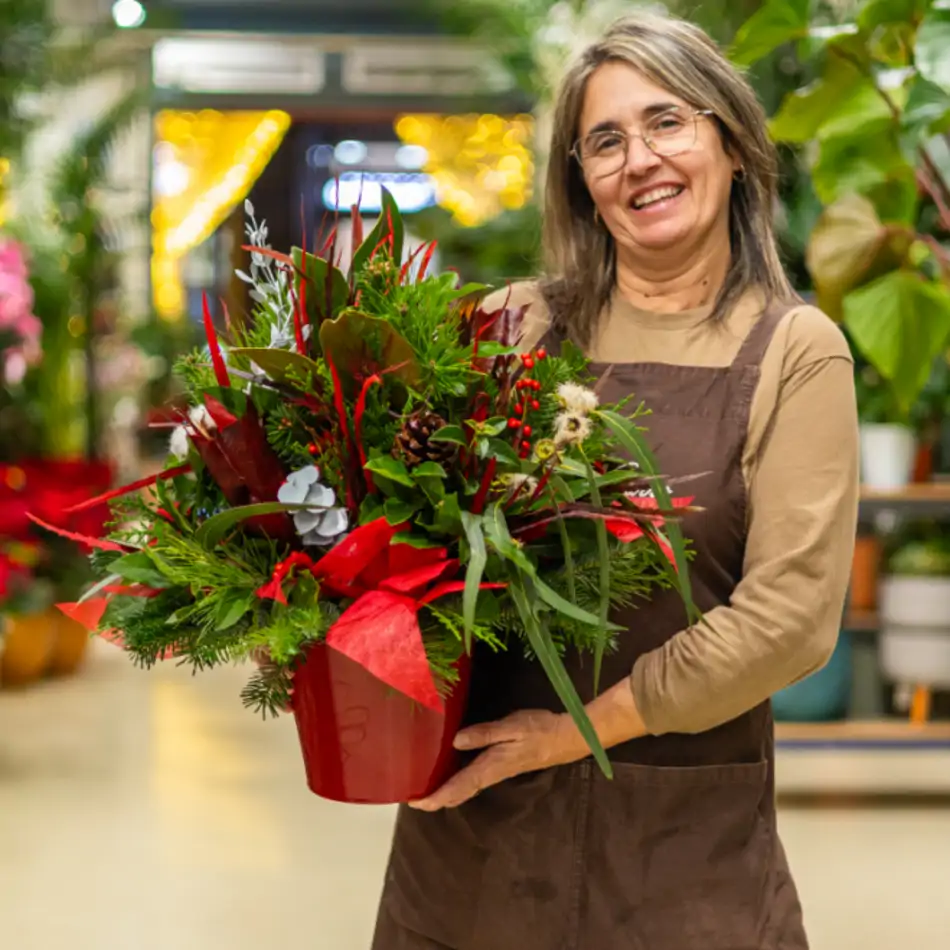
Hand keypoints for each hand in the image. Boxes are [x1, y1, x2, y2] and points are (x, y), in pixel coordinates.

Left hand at [407, 709, 586, 811]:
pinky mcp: (500, 766)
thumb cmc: (538, 730)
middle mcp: (490, 774)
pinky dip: (457, 782)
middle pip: (458, 793)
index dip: (436, 796)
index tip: (415, 802)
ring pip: (464, 788)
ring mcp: (495, 772)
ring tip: (424, 789)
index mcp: (489, 766)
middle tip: (412, 798)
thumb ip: (484, 734)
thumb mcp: (511, 726)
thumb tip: (455, 742)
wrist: (565, 738)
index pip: (458, 786)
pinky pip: (472, 779)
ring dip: (445, 791)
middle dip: (436, 798)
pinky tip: (450, 774)